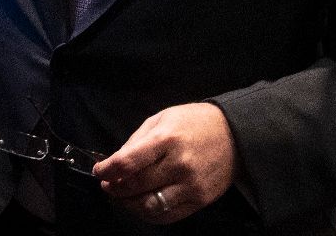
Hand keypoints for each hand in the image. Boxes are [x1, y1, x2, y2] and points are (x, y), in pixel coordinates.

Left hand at [93, 102, 236, 224]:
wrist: (235, 134)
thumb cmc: (193, 123)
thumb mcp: (161, 119)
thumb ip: (136, 141)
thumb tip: (114, 163)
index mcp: (166, 140)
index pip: (128, 162)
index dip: (107, 170)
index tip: (99, 171)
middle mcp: (179, 165)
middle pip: (136, 186)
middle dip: (115, 187)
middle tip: (107, 184)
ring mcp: (191, 186)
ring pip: (150, 206)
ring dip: (129, 204)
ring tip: (122, 197)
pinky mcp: (200, 200)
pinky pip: (168, 216)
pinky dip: (149, 214)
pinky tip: (141, 205)